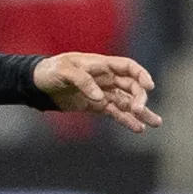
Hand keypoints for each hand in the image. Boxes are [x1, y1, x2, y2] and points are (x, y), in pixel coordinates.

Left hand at [34, 52, 161, 132]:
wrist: (37, 83)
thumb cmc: (50, 70)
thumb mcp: (64, 71)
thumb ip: (83, 81)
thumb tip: (100, 97)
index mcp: (102, 65)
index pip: (128, 67)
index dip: (141, 75)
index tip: (149, 86)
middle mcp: (106, 78)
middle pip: (131, 87)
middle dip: (139, 98)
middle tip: (139, 110)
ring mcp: (102, 93)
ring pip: (127, 102)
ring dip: (141, 112)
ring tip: (155, 123)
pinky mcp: (96, 106)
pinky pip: (115, 113)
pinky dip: (126, 120)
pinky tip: (138, 128)